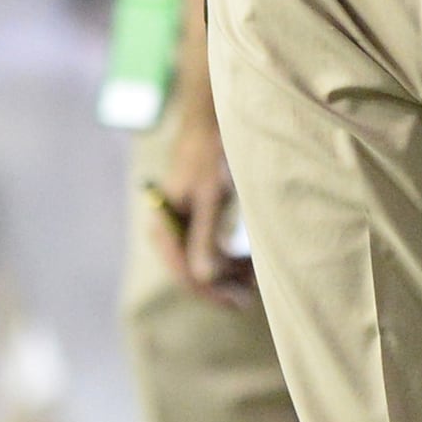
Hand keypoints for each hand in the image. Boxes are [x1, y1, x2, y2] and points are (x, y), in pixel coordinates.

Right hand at [145, 98, 252, 306]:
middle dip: (223, 285)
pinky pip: (208, 250)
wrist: (211, 119)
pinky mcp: (195, 221)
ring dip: (228, 274)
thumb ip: (206, 237)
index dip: (213, 292)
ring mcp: (180, 226)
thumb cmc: (210, 153)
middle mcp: (166, 230)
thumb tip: (204, 278)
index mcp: (163, 226)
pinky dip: (228, 259)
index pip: (186, 274)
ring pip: (202, 264)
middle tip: (255, 295)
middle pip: (193, 272)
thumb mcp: (211, 195)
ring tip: (258, 279)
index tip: (241, 303)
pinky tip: (250, 263)